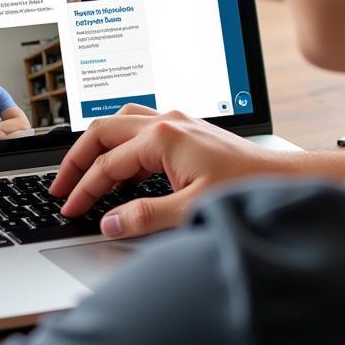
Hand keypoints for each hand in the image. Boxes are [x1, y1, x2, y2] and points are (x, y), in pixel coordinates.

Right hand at [51, 105, 296, 236]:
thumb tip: (109, 222)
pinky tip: (123, 175)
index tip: (69, 208)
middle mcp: (167, 122)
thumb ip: (146, 216)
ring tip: (85, 174)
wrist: (283, 178)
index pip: (107, 164)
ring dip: (98, 147)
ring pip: (121, 123)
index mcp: (163, 137)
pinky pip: (140, 131)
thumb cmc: (247, 188)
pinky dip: (122, 149)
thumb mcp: (192, 209)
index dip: (83, 189)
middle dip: (78, 159)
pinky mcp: (187, 132)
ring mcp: (177, 123)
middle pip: (103, 131)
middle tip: (61, 185)